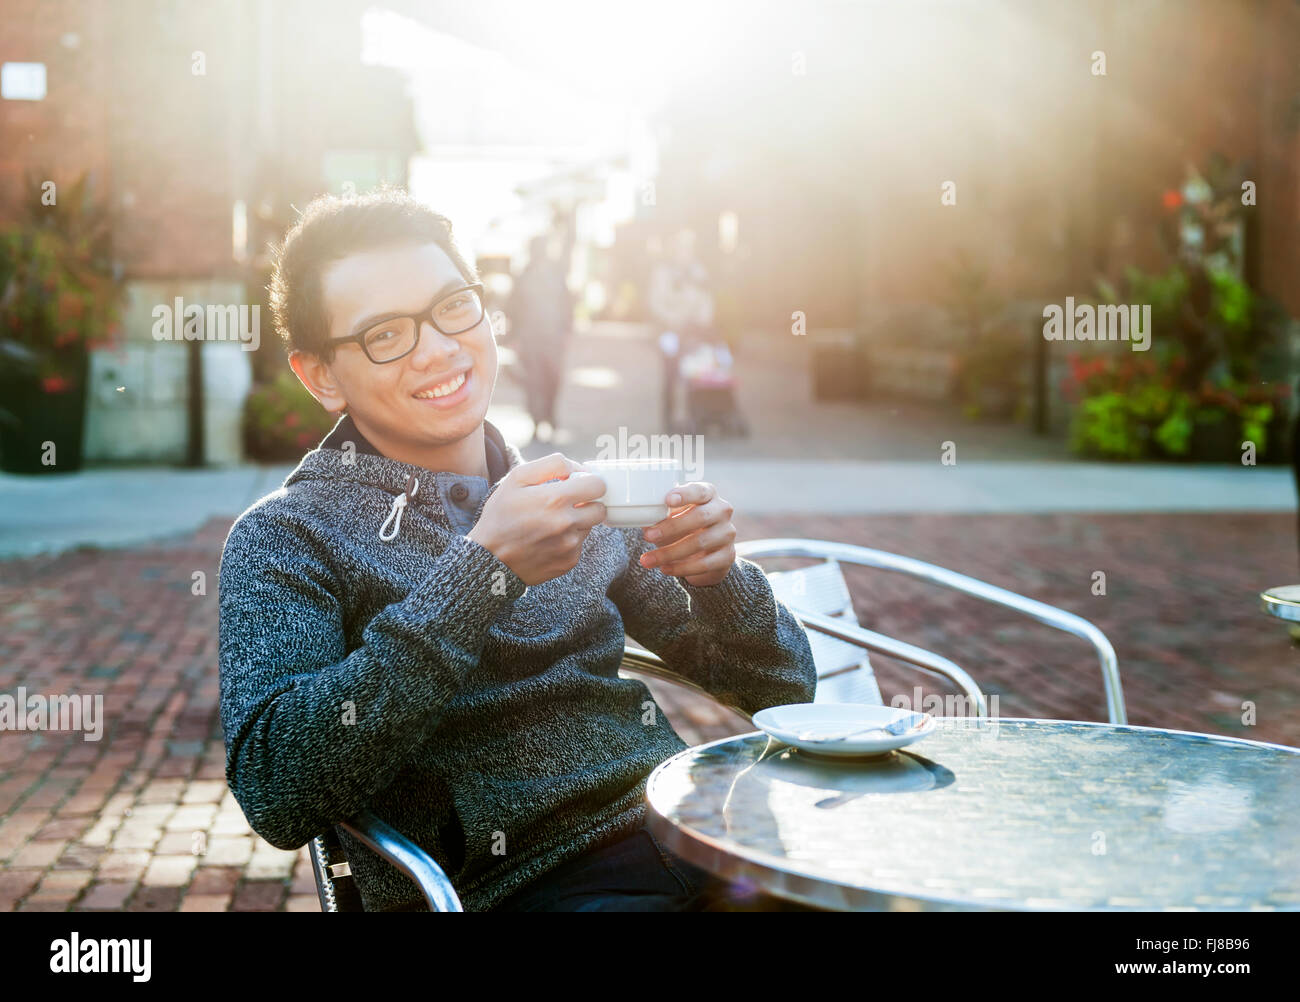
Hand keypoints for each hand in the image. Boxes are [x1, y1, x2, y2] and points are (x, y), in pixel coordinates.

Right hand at [467, 453, 606, 585]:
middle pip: (600, 508)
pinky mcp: (569, 562)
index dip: (588, 481)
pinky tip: (547, 539)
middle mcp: (567, 524)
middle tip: (566, 503)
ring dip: (576, 522)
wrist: (489, 560)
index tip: (577, 484)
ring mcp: (570, 546)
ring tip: (549, 523)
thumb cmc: (500, 515)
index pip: (597, 485)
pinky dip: (568, 540)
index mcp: (555, 499)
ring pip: (589, 526)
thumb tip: (577, 468)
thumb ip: (551, 465)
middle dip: (587, 502)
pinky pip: (579, 545)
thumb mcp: (516, 479)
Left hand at [637, 482, 736, 586]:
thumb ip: (661, 515)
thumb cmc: (685, 526)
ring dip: (670, 552)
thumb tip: (641, 519)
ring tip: (648, 559)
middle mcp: (722, 511)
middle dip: (671, 528)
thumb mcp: (674, 516)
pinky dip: (681, 567)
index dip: (685, 495)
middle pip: (700, 517)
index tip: (667, 500)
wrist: (708, 553)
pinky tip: (665, 568)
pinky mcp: (728, 556)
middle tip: (648, 536)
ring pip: (699, 542)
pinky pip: (704, 564)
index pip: (700, 491)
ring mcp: (727, 534)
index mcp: (708, 494)